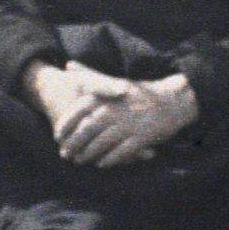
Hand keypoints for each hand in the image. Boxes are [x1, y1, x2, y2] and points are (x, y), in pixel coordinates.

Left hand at [33, 67, 198, 169]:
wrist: (172, 101)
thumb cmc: (139, 93)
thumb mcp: (114, 81)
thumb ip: (90, 75)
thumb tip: (68, 65)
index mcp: (108, 96)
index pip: (79, 111)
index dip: (65, 125)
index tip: (57, 136)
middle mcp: (116, 109)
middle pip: (87, 130)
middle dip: (73, 143)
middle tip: (64, 153)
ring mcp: (129, 124)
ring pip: (102, 143)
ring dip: (88, 154)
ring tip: (79, 160)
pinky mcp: (142, 137)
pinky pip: (121, 152)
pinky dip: (110, 159)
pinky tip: (101, 164)